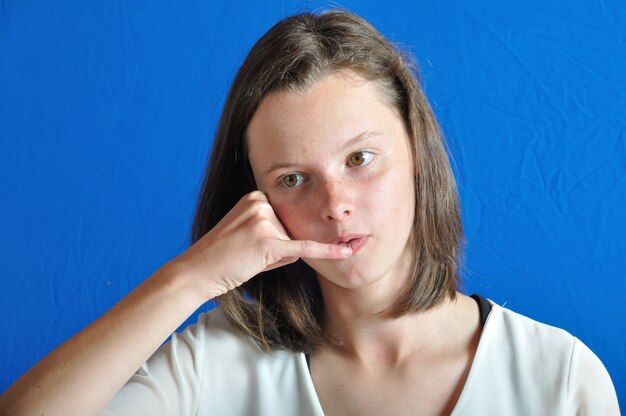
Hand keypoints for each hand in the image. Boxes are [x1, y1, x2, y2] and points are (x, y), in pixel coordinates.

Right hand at [171, 191, 351, 299]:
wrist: (198, 271)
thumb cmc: (224, 256)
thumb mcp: (249, 232)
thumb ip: (276, 228)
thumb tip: (311, 238)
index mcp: (256, 195)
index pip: (285, 219)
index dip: (273, 239)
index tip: (247, 244)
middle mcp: (260, 202)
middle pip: (290, 230)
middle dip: (276, 250)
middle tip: (246, 254)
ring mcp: (264, 221)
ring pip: (292, 244)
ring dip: (275, 259)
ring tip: (248, 259)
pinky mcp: (268, 242)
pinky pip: (303, 248)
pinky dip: (326, 251)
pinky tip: (345, 252)